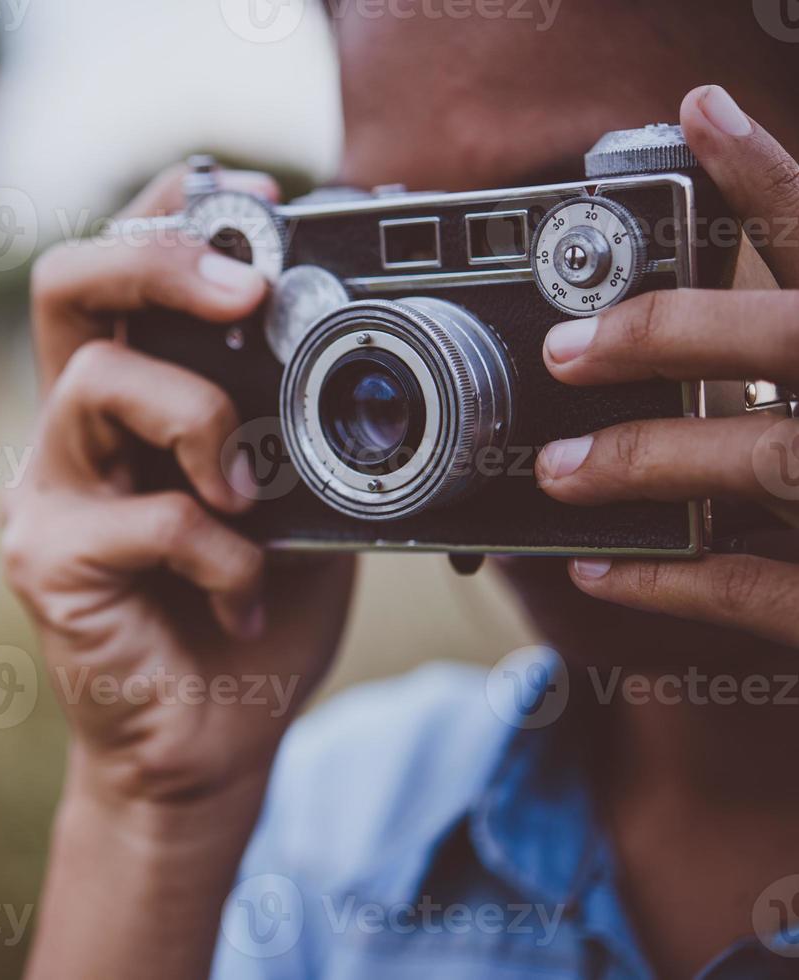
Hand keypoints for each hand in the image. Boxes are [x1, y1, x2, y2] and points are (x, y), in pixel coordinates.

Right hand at [2, 165, 355, 809]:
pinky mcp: (46, 562)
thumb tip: (368, 346)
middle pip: (66, 286)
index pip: (118, 272)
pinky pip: (143, 518)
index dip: (169, 213)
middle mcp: (71, 432)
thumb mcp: (296, 499)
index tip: (256, 197)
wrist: (205, 745)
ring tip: (246, 490)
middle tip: (244, 288)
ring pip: (96, 386)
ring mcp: (47, 493)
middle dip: (158, 259)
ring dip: (198, 419)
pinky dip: (218, 552)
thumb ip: (298, 427)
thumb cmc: (250, 615)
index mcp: (128, 402)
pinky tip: (243, 598)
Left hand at [534, 85, 798, 648]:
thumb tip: (776, 311)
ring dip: (647, 459)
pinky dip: (673, 582)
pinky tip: (602, 570)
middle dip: (666, 336)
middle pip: (788, 342)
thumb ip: (797, 326)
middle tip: (567, 348)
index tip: (698, 113)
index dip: (768, 175)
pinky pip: (761, 588)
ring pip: (763, 459)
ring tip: (559, 470)